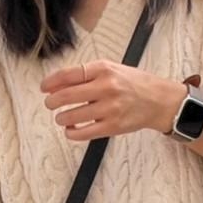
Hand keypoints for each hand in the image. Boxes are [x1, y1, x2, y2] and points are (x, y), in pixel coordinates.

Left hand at [41, 60, 183, 141]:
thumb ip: (86, 74)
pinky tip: (71, 129)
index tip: (44, 88)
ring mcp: (109, 108)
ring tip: (62, 117)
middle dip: (52, 102)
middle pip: (66, 95)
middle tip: (50, 104)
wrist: (159, 100)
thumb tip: (56, 84)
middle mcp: (106, 87)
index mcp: (104, 69)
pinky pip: (83, 133)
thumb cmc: (132, 84)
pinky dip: (71, 133)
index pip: (69, 75)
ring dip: (60, 118)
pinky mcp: (112, 126)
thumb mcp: (111, 69)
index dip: (51, 82)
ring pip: (72, 116)